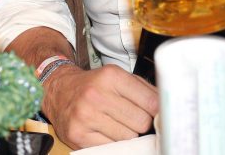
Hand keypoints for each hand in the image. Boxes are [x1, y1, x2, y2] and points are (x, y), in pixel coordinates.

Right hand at [42, 64, 157, 148]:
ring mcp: (86, 117)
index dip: (157, 111)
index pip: (150, 102)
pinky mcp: (78, 135)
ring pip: (128, 137)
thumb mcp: (117, 76)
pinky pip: (110, 148)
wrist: (58, 91)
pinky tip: (106, 132)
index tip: (158, 114)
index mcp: (111, 76)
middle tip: (132, 118)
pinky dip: (113, 143)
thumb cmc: (93, 85)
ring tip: (116, 124)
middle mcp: (97, 95)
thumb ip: (143, 89)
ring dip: (127, 134)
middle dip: (141, 123)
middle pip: (141, 122)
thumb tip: (166, 106)